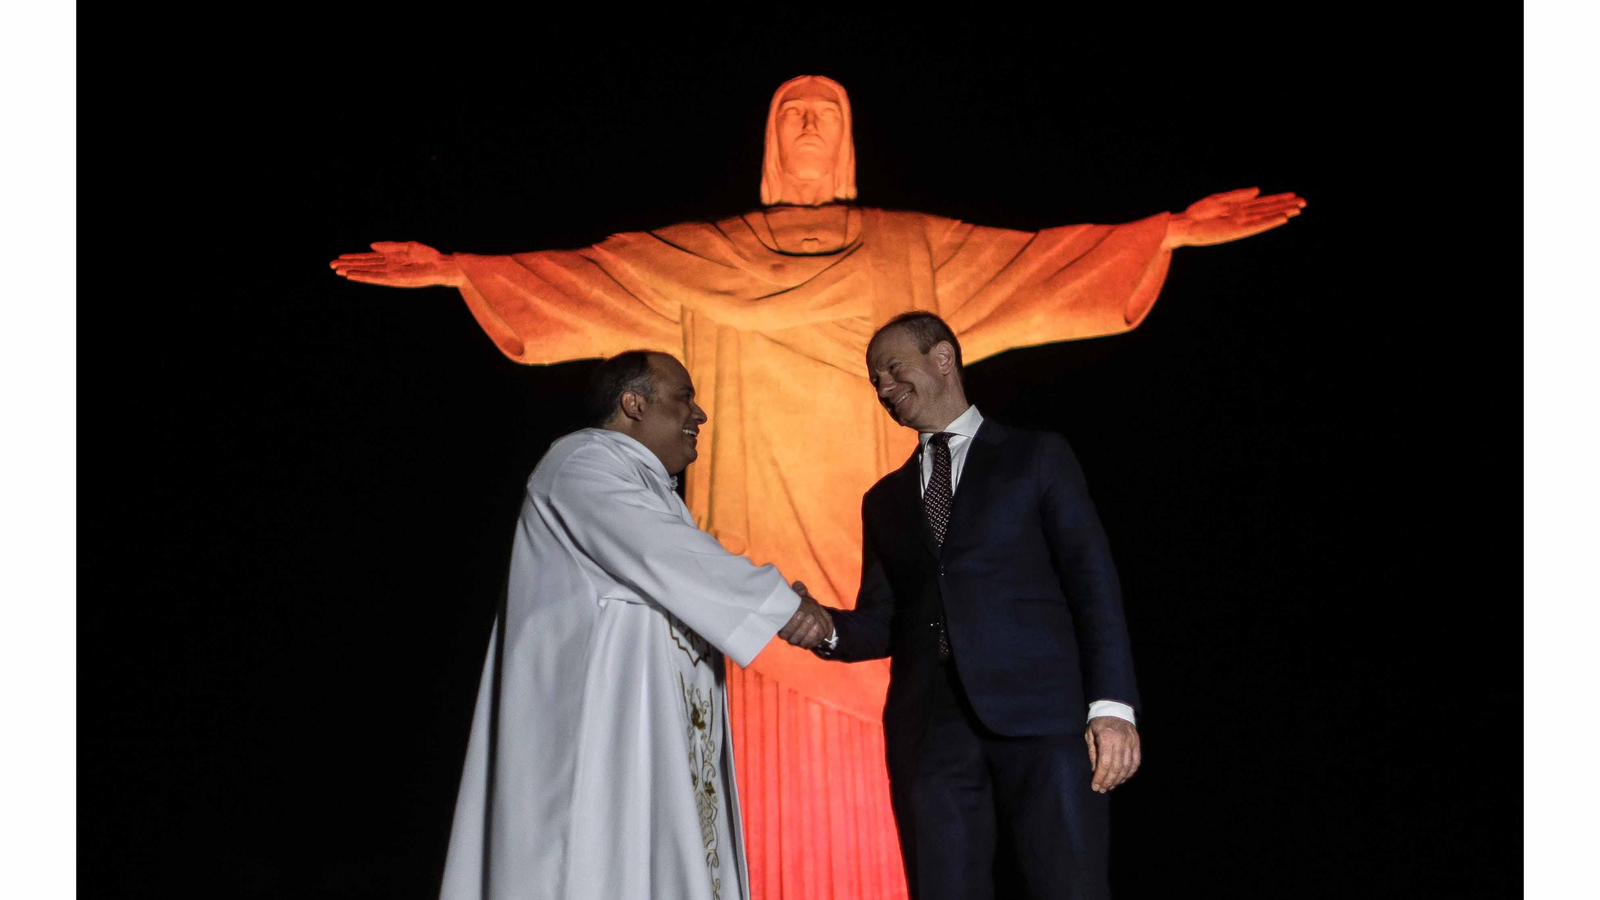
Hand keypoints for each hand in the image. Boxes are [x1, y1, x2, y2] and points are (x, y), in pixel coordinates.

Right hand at [329, 241, 466, 287]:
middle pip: (364, 266)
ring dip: (353, 271)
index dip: (354, 258)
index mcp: (390, 258)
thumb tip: (371, 246)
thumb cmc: (428, 256)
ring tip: (338, 271)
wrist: (441, 265)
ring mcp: (391, 274)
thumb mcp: (407, 246)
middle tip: (331, 266)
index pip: (368, 259)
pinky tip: (354, 275)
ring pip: (367, 272)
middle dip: (348, 265)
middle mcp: (388, 267)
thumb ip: (389, 246)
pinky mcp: (395, 279)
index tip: (339, 258)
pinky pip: (376, 277)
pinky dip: (364, 276)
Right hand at [777, 580, 833, 648]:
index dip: (791, 623)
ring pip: (801, 641)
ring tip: (815, 622)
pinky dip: (815, 637)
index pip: (784, 629)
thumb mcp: (802, 597)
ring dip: (809, 632)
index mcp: (783, 625)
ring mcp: (798, 641)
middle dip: (802, 627)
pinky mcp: (808, 644)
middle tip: (810, 616)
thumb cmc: (804, 605)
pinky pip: (811, 644)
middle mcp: (789, 636)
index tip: (800, 612)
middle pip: (793, 637)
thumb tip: (799, 587)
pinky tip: (819, 629)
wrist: (815, 616)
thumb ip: (799, 591)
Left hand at [1084, 716, 1140, 793]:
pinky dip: (1130, 773)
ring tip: (1111, 786)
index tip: (1095, 786)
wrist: (1114, 708)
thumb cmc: (1099, 723)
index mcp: (1106, 738)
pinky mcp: (1137, 744)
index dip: (1100, 777)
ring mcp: (1131, 742)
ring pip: (1127, 767)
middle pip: (1116, 767)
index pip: (1104, 763)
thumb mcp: (1090, 735)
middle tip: (1102, 789)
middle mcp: (1121, 741)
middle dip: (1109, 781)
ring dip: (1119, 780)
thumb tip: (1095, 772)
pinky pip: (1135, 762)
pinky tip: (1122, 779)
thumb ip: (1093, 753)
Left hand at [1163, 187, 1306, 248]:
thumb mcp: (1219, 199)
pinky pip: (1256, 226)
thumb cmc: (1198, 213)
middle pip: (1268, 209)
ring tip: (1297, 210)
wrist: (1184, 225)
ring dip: (1282, 213)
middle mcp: (1243, 216)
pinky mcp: (1235, 231)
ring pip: (1266, 216)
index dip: (1279, 199)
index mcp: (1239, 208)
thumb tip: (1258, 190)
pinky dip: (1269, 222)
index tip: (1294, 195)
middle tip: (1304, 202)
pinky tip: (1281, 219)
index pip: (1263, 202)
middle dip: (1286, 205)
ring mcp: (1240, 224)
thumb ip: (1238, 195)